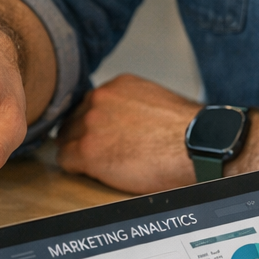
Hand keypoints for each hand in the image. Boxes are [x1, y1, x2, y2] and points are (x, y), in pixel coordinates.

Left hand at [57, 74, 201, 192]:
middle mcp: (99, 100)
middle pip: (75, 119)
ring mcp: (90, 124)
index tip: (100, 134)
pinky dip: (75, 168)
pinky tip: (91, 172)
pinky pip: (65, 159)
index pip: (89, 103)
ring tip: (97, 163)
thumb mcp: (156, 100)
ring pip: (66, 138)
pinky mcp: (87, 151)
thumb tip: (127, 118)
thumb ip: (132, 104)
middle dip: (83, 135)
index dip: (93, 122)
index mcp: (116, 86)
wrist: (194, 147)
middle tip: (98, 151)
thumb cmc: (187, 130)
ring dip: (78, 150)